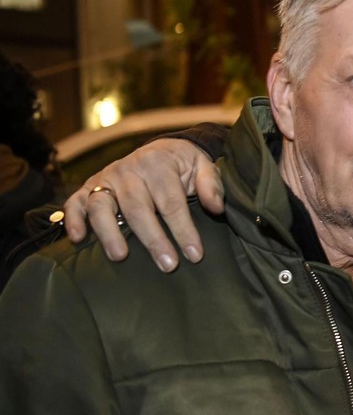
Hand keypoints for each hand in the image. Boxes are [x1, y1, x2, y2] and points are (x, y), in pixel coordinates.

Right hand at [62, 138, 222, 270]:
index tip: (195, 255)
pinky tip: (78, 239)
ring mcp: (106, 178)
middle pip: (138, 209)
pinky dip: (73, 219)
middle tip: (168, 265)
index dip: (183, 230)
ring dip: (109, 232)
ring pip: (102, 206)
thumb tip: (216, 207)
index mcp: (158, 164)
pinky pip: (75, 202)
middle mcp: (128, 170)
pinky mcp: (89, 187)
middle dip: (153, 239)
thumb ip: (211, 184)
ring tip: (120, 256)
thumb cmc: (183, 165)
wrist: (160, 150)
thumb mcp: (203, 165)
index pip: (171, 202)